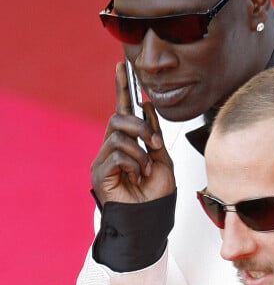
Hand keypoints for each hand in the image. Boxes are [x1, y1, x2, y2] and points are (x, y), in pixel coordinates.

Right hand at [91, 62, 175, 204]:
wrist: (152, 218)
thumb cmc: (156, 193)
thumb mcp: (162, 158)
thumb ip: (153, 133)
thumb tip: (148, 104)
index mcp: (129, 141)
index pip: (123, 110)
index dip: (122, 88)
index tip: (122, 66)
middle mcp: (113, 147)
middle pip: (117, 118)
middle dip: (140, 126)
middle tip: (155, 144)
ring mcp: (104, 160)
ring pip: (118, 136)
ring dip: (140, 152)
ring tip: (146, 170)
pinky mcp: (99, 173)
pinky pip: (116, 155)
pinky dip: (133, 164)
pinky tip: (137, 177)